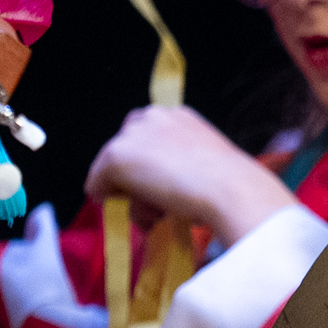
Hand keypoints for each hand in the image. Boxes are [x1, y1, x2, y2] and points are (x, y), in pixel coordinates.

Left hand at [84, 105, 297, 244]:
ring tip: (161, 212)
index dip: (151, 165)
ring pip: (113, 170)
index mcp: (179, 116)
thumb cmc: (231, 186)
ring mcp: (131, 136)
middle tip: (160, 202)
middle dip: (136, 177)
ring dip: (130, 194)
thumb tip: (159, 193)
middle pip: (126, 148)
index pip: (147, 136)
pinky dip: (109, 202)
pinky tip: (142, 211)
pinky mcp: (115, 157)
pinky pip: (96, 185)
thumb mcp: (207, 166)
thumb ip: (182, 167)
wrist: (230, 190)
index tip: (166, 186)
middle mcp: (152, 116)